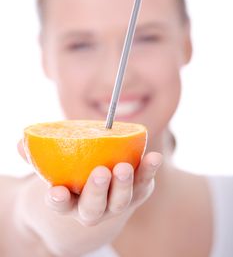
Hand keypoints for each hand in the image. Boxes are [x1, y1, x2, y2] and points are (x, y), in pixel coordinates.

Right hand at [17, 139, 161, 254]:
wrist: (97, 200)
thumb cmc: (71, 179)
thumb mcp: (53, 171)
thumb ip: (37, 158)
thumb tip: (20, 143)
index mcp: (69, 203)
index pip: (61, 205)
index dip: (58, 200)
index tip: (56, 192)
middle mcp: (93, 209)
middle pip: (94, 208)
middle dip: (97, 192)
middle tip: (100, 173)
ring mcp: (116, 204)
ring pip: (121, 201)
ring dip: (124, 184)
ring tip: (124, 167)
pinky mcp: (136, 194)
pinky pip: (143, 185)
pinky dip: (148, 172)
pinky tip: (153, 157)